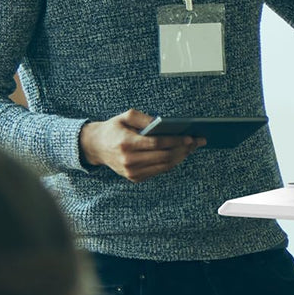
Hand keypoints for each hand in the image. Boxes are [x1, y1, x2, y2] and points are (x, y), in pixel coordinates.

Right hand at [79, 109, 203, 182]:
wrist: (96, 146)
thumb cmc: (114, 128)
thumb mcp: (125, 116)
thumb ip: (143, 118)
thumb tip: (163, 122)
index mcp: (126, 144)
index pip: (157, 144)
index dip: (175, 141)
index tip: (190, 137)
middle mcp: (129, 161)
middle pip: (164, 156)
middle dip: (183, 149)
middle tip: (197, 142)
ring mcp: (132, 172)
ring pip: (164, 166)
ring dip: (181, 157)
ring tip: (192, 148)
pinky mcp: (135, 178)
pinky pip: (159, 171)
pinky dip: (172, 163)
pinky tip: (180, 154)